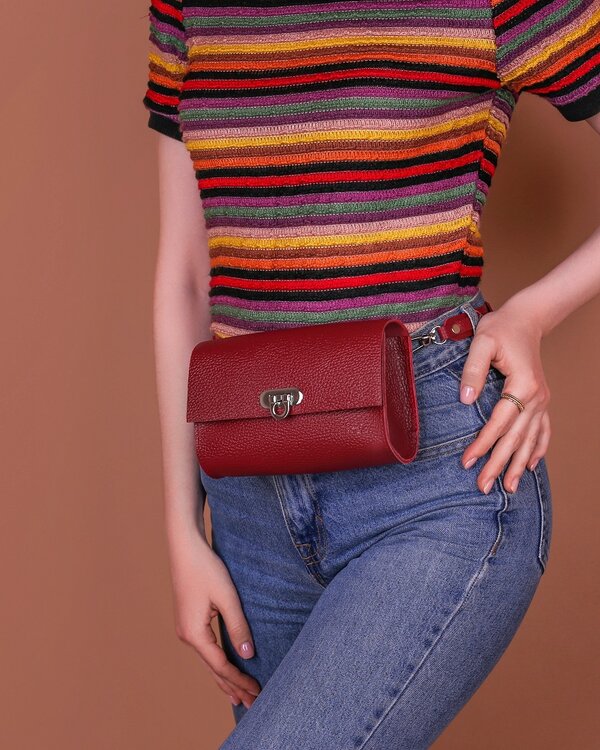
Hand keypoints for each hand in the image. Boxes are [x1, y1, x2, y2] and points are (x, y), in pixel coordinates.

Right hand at [169, 532, 260, 708]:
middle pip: (213, 670)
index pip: (221, 666)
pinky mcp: (190, 622)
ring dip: (225, 679)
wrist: (185, 548)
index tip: (258, 692)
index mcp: (194, 634)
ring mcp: (186, 630)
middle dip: (233, 687)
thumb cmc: (206, 568)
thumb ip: (238, 626)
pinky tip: (225, 671)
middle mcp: (187, 636)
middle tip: (253, 705)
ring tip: (240, 699)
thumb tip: (248, 654)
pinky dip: (218, 665)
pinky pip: (206, 651)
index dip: (240, 680)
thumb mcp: (226, 597)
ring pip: (209, 662)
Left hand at [458, 295, 551, 494]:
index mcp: (522, 385)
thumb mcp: (482, 342)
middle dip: (498, 464)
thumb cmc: (500, 328)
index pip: (499, 423)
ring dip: (518, 465)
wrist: (525, 319)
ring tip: (508, 488)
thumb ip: (472, 370)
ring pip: (530, 439)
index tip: (467, 462)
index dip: (483, 444)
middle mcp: (536, 397)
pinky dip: (537, 450)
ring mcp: (542, 400)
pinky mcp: (540, 400)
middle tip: (483, 486)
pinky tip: (530, 466)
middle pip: (515, 438)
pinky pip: (542, 430)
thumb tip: (465, 401)